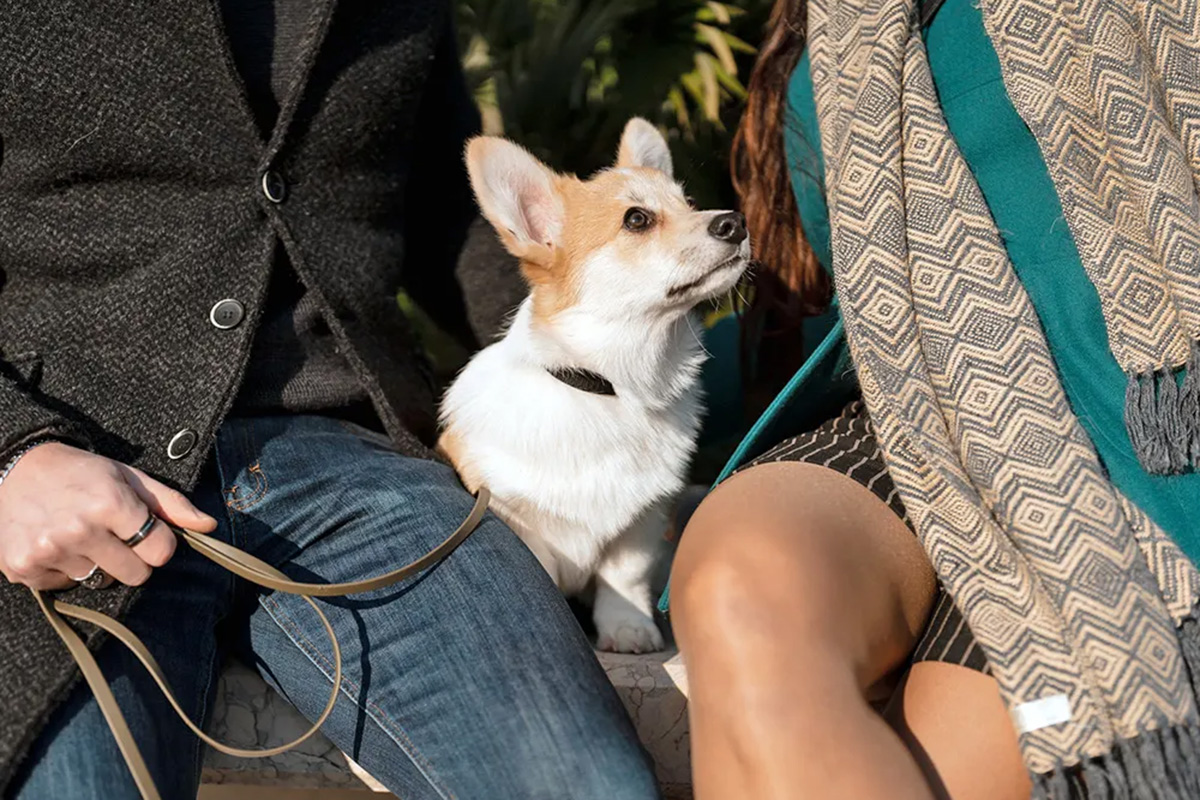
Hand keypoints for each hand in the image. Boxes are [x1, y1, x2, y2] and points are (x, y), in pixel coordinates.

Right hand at [0, 442, 216, 589]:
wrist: (13, 468)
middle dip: (132, 558)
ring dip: (96, 563)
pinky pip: (66, 587)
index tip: (144, 530)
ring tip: (80, 534)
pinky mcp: (24, 569)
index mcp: (110, 504)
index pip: (161, 552)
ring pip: (100, 581)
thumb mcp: (129, 477)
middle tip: (112, 535)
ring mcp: (49, 552)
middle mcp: (79, 530)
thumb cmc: (80, 472)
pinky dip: (65, 570)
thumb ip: (171, 504)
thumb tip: (208, 526)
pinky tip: (56, 542)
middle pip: (136, 575)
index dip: (158, 542)